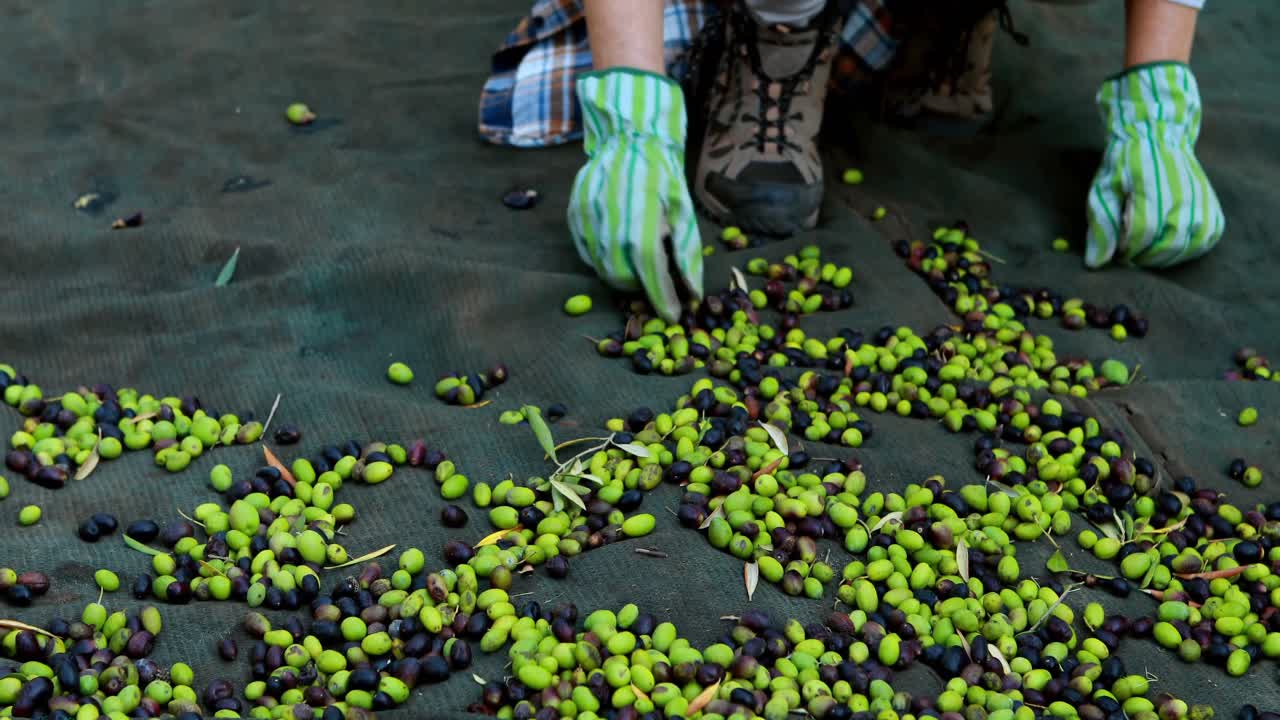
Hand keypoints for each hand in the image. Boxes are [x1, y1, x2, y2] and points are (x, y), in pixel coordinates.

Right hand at [568, 69, 702, 321]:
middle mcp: (609, 224)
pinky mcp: (574, 216)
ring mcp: (586, 220)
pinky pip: (586, 253)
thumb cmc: (662, 174)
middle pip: (622, 278)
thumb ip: (687, 253)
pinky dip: (603, 258)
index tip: (673, 315)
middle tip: (655, 281)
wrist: (628, 138)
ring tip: (637, 258)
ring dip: (622, 273)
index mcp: (641, 221)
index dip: (662, 299)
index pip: (650, 273)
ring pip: (601, 269)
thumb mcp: (684, 210)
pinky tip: (618, 243)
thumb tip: (693, 292)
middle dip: (641, 287)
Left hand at [1085, 62, 1223, 268]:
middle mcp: (1184, 200)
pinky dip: (1186, 250)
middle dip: (1141, 256)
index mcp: (1154, 193)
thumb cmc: (1125, 165)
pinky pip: (1206, 240)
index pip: (1141, 238)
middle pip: (1164, 248)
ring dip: (1162, 257)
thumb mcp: (1103, 191)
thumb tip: (1095, 264)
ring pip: (1186, 249)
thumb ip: (1101, 227)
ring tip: (1145, 248)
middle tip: (1127, 250)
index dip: (1124, 251)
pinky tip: (1168, 244)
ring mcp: (1203, 205)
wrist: (1157, 137)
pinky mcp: (1214, 210)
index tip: (1114, 249)